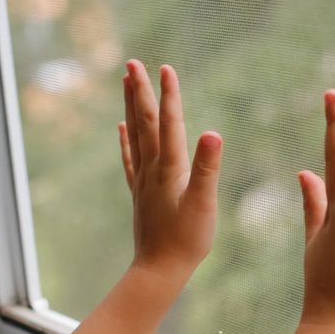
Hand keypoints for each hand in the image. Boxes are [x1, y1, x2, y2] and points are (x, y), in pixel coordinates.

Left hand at [120, 60, 219, 281]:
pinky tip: (121, 127)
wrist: (158, 271)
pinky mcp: (139, 193)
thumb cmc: (186, 242)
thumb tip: (212, 133)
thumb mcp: (203, 205)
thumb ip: (207, 168)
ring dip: (130, 106)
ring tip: (125, 81)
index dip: (168, 94)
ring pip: (134, 135)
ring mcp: (142, 180)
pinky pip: (129, 158)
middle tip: (132, 62)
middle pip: (144, 122)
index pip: (168, 123)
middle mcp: (151, 169)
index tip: (165, 67)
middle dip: (139, 90)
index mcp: (169, 168)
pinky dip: (125, 139)